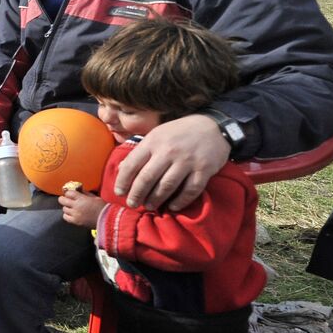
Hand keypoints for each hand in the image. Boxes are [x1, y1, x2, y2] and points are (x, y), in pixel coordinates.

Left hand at [58, 186, 103, 227]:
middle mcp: (76, 206)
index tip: (70, 194)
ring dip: (67, 207)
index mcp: (82, 199)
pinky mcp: (76, 222)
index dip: (68, 193)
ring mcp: (75, 214)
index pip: (68, 193)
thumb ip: (84, 193)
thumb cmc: (102, 207)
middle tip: (67, 199)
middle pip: (62, 200)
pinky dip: (67, 215)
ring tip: (71, 207)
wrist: (106, 219)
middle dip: (64, 199)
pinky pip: (65, 217)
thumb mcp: (94, 197)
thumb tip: (77, 189)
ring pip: (64, 209)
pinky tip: (71, 214)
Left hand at [113, 113, 229, 211]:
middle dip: (137, 194)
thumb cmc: (179, 133)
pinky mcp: (204, 169)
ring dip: (155, 199)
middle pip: (147, 178)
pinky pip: (190, 190)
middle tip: (132, 204)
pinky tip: (173, 206)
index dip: (123, 181)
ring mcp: (187, 160)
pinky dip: (180, 201)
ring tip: (149, 206)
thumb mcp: (157, 135)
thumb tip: (121, 169)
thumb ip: (140, 152)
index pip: (132, 164)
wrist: (213, 126)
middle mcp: (169, 151)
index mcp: (153, 141)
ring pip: (167, 186)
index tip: (119, 193)